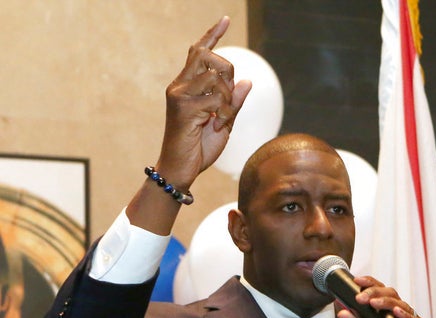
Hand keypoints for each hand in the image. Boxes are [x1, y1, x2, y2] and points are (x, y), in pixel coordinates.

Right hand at [155, 16, 251, 186]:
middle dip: (227, 71)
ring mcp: (179, 95)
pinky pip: (216, 98)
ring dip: (228, 98)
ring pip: (215, 76)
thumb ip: (233, 103)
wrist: (181, 170)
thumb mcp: (223, 123)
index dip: (213, 35)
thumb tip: (247, 81)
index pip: (198, 52)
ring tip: (221, 120)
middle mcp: (179, 86)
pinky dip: (225, 113)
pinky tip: (217, 127)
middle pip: (208, 56)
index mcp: (187, 86)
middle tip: (227, 99)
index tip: (225, 19)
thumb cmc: (199, 149)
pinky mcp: (183, 107)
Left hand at [336, 276, 435, 317]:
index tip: (355, 281)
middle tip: (360, 295)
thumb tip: (343, 311)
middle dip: (375, 291)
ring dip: (386, 302)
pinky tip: (397, 312)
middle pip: (392, 296)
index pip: (382, 296)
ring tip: (371, 301)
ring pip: (403, 306)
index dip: (370, 285)